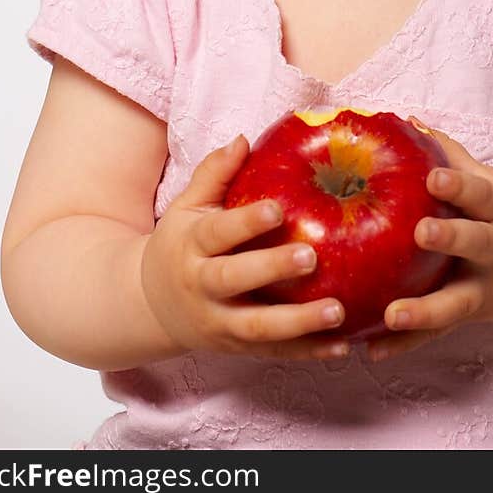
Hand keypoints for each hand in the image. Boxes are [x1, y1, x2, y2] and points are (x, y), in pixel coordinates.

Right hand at [141, 135, 350, 360]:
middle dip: (272, 269)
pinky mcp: (237, 348)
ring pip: (258, 327)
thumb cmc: (180, 244)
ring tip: (337, 310)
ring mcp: (220, 323)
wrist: (151, 305)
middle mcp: (202, 287)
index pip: (218, 233)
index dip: (245, 222)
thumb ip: (214, 174)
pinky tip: (341, 347)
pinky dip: (307, 352)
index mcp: (192, 246)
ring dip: (299, 323)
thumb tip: (243, 139)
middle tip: (311, 256)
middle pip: (234, 280)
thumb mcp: (186, 207)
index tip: (277, 209)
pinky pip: (275, 353)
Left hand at [365, 125, 492, 361]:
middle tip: (421, 232)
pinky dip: (405, 345)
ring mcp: (483, 288)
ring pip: (456, 302)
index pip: (478, 194)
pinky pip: (436, 334)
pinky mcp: (469, 315)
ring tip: (391, 314)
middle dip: (450, 238)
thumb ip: (448, 155)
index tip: (433, 176)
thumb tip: (407, 121)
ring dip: (424, 310)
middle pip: (476, 243)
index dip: (458, 185)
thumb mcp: (487, 182)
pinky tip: (373, 351)